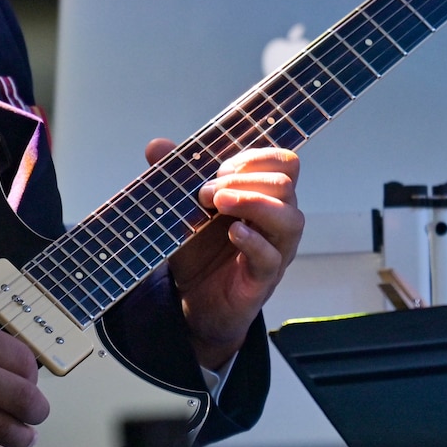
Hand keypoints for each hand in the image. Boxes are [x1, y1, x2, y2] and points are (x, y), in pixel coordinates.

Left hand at [148, 140, 304, 371]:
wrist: (195, 302)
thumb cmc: (201, 251)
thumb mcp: (185, 209)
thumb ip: (175, 176)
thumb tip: (156, 145)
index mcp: (266, 197)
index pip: (284, 164)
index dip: (253, 158)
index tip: (218, 170)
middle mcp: (278, 220)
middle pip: (285, 185)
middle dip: (243, 180)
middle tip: (207, 193)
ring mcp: (276, 250)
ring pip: (290, 219)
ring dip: (253, 203)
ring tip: (218, 204)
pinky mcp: (263, 279)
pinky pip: (271, 257)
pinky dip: (252, 240)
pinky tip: (232, 232)